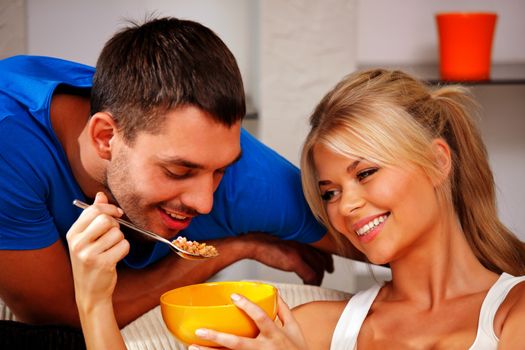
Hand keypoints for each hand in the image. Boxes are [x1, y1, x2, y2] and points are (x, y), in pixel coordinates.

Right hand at [66, 192, 129, 308]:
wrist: (90, 292)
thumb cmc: (91, 261)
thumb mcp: (87, 238)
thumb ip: (93, 215)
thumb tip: (100, 195)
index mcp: (73, 233)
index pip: (93, 210)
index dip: (110, 209)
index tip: (117, 214)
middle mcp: (78, 243)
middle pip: (106, 220)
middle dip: (116, 225)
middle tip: (113, 235)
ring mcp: (89, 254)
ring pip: (117, 233)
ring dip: (120, 240)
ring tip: (111, 249)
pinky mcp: (103, 263)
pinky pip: (124, 246)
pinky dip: (124, 250)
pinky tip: (115, 257)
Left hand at [190, 294, 307, 349]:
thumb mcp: (296, 330)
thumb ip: (285, 311)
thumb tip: (275, 293)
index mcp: (275, 335)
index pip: (261, 318)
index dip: (248, 306)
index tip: (234, 296)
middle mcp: (265, 349)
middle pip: (238, 344)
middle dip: (218, 338)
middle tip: (199, 331)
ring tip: (192, 346)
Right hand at [238, 233, 333, 285]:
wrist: (253, 242)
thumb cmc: (264, 240)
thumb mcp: (284, 238)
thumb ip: (294, 243)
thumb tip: (298, 252)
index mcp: (302, 235)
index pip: (322, 247)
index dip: (327, 257)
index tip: (328, 264)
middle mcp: (304, 241)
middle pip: (322, 258)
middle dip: (325, 267)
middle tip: (326, 273)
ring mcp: (300, 250)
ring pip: (318, 267)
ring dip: (318, 277)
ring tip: (314, 282)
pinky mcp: (294, 260)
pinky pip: (311, 275)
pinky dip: (312, 282)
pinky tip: (309, 284)